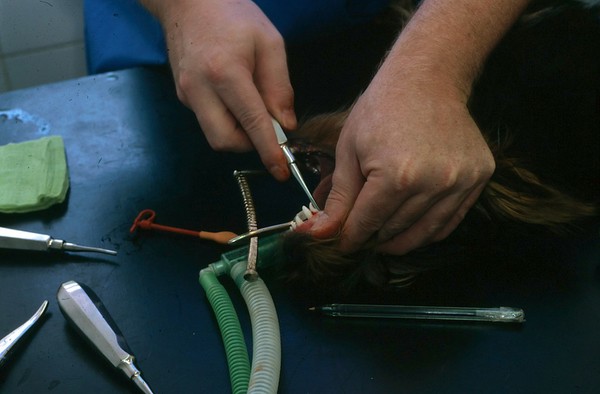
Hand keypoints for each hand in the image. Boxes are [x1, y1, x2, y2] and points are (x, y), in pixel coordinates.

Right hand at [148, 0, 295, 179]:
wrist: (188, 1)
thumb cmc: (234, 15)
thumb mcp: (269, 43)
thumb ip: (280, 88)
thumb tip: (285, 126)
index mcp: (225, 73)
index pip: (251, 123)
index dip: (268, 150)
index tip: (281, 171)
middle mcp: (200, 90)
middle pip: (225, 141)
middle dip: (249, 145)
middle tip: (266, 129)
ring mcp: (186, 95)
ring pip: (214, 135)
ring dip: (238, 134)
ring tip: (251, 109)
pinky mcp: (182, 96)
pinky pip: (207, 120)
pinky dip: (226, 121)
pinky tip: (234, 99)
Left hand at [303, 0, 531, 254]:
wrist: (428, 78)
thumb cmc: (381, 110)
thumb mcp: (349, 151)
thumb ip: (338, 197)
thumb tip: (318, 234)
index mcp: (395, 176)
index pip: (367, 224)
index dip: (351, 238)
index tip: (342, 243)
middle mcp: (432, 183)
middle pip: (394, 230)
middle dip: (372, 238)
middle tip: (362, 236)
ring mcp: (460, 182)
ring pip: (424, 232)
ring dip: (399, 240)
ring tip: (384, 237)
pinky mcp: (478, 177)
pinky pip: (451, 221)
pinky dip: (429, 231)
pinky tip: (411, 228)